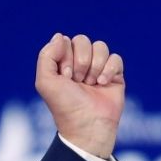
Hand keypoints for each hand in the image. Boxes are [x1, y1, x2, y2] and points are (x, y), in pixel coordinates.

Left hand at [35, 33, 124, 157]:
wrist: (87, 125)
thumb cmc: (64, 105)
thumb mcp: (45, 81)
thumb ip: (46, 55)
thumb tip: (60, 36)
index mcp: (61, 62)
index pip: (65, 41)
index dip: (65, 56)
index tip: (64, 76)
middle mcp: (78, 63)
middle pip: (82, 40)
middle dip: (80, 60)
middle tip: (77, 80)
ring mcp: (97, 68)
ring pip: (100, 46)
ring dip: (94, 65)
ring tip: (90, 83)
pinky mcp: (115, 75)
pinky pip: (116, 58)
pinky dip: (109, 70)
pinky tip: (103, 84)